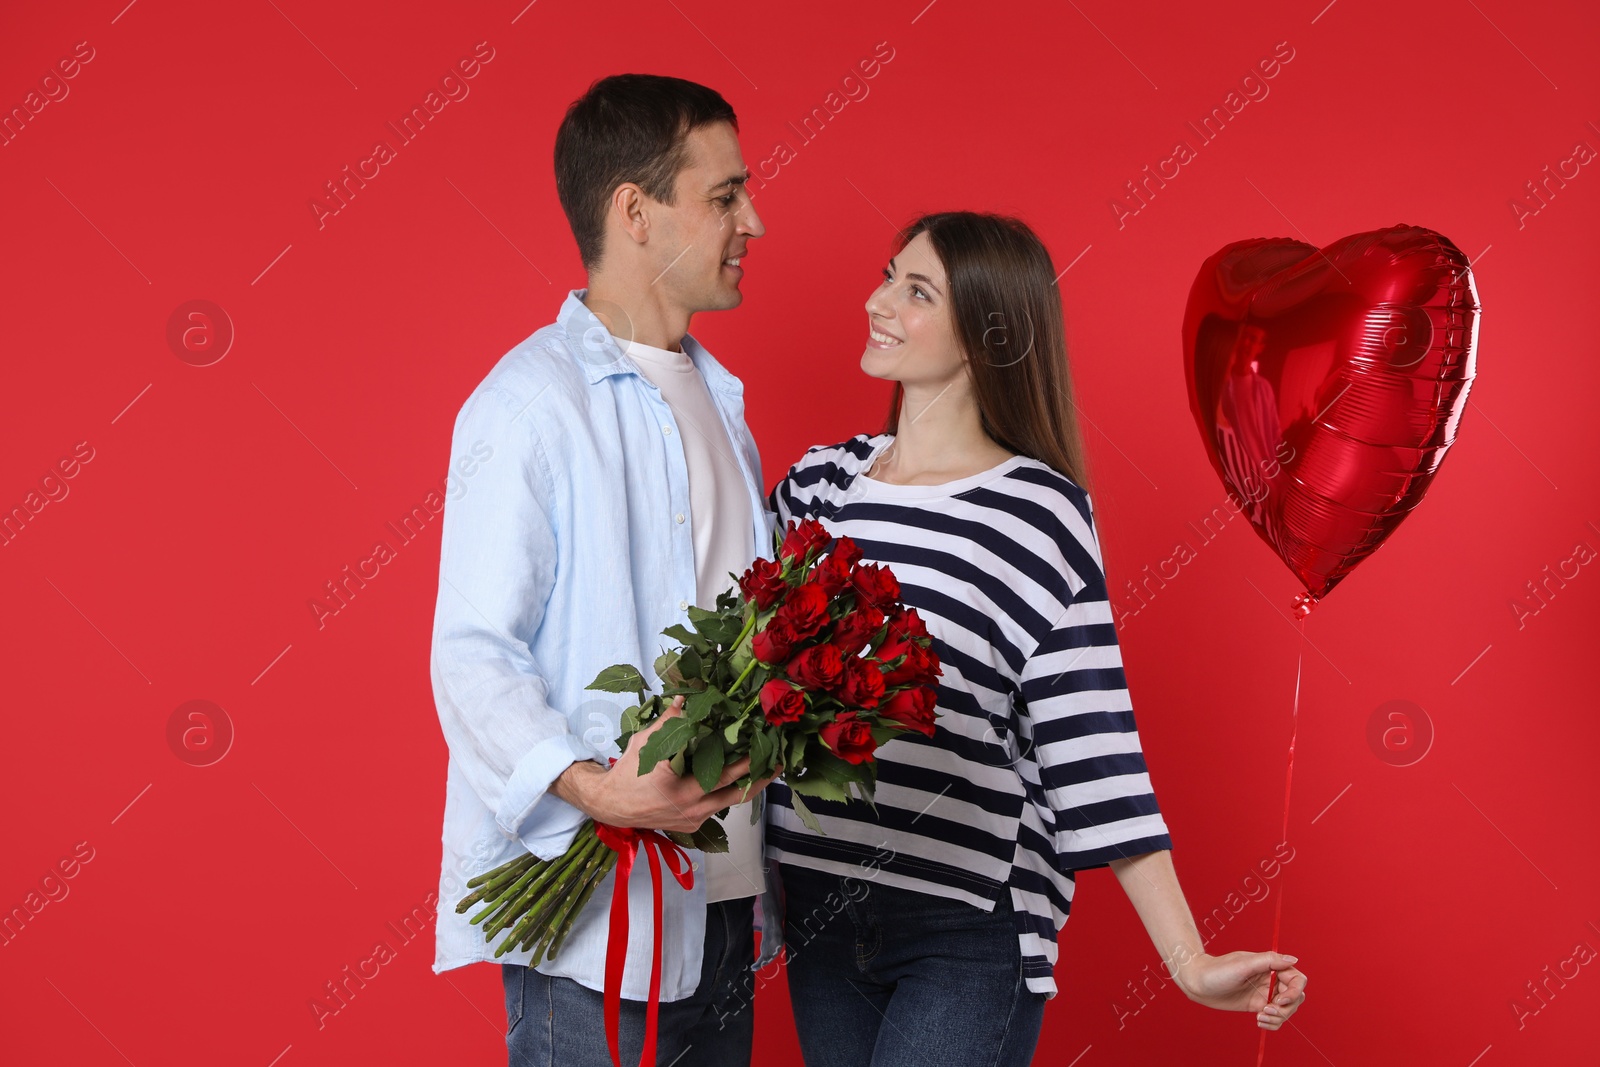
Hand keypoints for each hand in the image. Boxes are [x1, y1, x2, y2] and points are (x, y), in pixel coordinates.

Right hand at [555, 696, 781, 832]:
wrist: (611, 806)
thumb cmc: (628, 771)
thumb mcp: (645, 741)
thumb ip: (669, 722)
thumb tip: (686, 698)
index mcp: (673, 779)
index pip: (714, 762)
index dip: (741, 750)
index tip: (757, 734)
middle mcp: (687, 802)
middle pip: (734, 788)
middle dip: (760, 773)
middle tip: (780, 759)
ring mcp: (691, 817)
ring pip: (731, 801)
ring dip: (751, 786)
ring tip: (769, 769)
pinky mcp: (692, 825)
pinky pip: (719, 808)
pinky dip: (731, 794)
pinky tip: (743, 780)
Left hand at [1175, 950, 1306, 1030]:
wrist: (1197, 982)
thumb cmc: (1217, 970)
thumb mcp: (1243, 965)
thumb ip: (1269, 961)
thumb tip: (1294, 959)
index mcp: (1270, 966)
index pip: (1297, 979)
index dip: (1294, 992)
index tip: (1279, 1000)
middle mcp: (1270, 979)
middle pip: (1295, 997)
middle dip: (1286, 1008)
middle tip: (1266, 1010)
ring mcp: (1264, 993)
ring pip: (1286, 1009)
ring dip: (1279, 1018)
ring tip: (1260, 1017)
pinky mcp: (1257, 1005)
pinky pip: (1275, 1017)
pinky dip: (1272, 1023)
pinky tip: (1259, 1021)